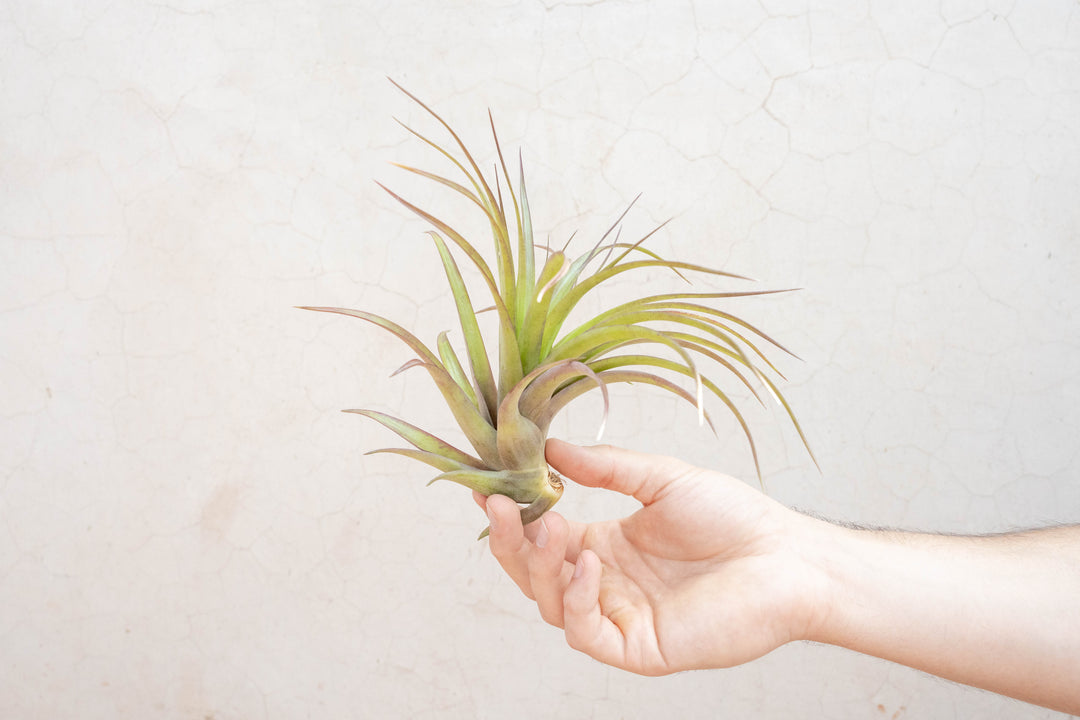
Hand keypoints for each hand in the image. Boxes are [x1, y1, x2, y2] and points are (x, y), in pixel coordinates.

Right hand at [475, 438, 822, 675]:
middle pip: (536, 573)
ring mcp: (620, 618)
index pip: (543, 538)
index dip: (514, 516)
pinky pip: (586, 632)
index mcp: (607, 548)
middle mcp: (606, 585)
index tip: (487, 486)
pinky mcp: (639, 648)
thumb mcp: (660, 479)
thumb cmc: (733, 517)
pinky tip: (587, 560)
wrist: (787, 556)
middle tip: (498, 504)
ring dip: (539, 564)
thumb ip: (605, 468)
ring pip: (550, 603)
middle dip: (511, 541)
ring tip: (546, 524)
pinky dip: (575, 598)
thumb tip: (550, 448)